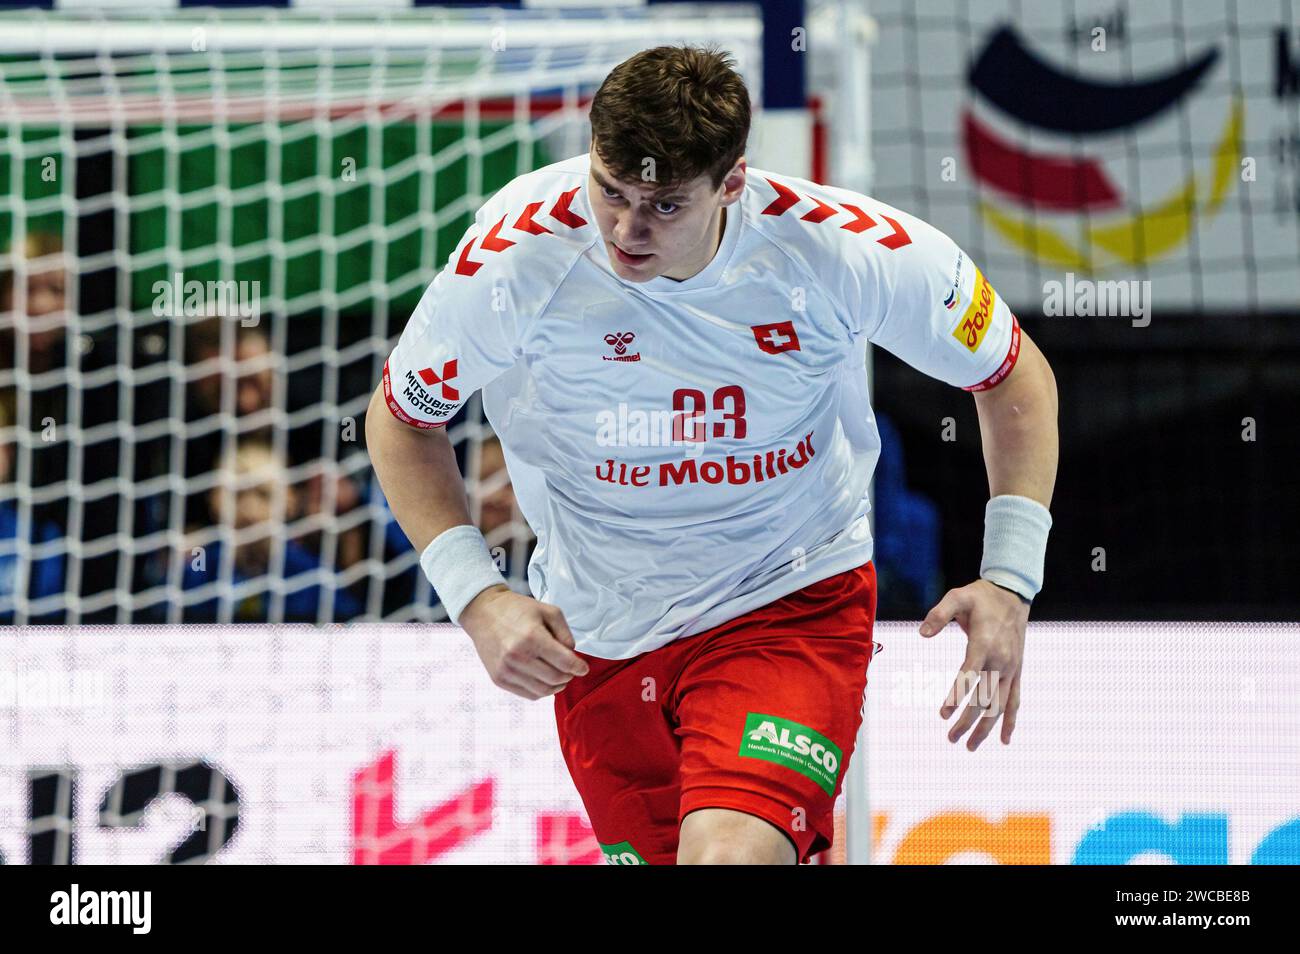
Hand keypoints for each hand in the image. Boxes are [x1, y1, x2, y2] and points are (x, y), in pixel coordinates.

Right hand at [458, 585, 589, 699]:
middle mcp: (517, 656)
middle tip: (571, 670)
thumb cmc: (518, 610)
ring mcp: (506, 670)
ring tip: (560, 676)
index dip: (578, 667)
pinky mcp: (499, 679)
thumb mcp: (548, 611)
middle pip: (555, 678)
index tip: (583, 668)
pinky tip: (545, 680)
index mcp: (532, 636)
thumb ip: (565, 634)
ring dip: (557, 686)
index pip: (564, 662)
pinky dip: (542, 691)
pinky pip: (528, 694)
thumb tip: (572, 657)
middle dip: (569, 676)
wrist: (483, 613)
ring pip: (543, 690)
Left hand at [919, 579, 1028, 749]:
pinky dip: (1010, 721)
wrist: (1012, 594)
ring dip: (986, 728)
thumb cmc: (980, 597)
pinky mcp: (1017, 671)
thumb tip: (922, 634)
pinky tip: (1005, 740)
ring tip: (970, 746)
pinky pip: (1015, 700)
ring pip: (1000, 706)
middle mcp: (1000, 660)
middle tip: (950, 739)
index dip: (956, 696)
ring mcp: (1011, 668)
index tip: (942, 714)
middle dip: (967, 721)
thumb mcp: (957, 597)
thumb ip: (938, 614)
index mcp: (984, 643)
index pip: (969, 676)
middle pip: (984, 699)